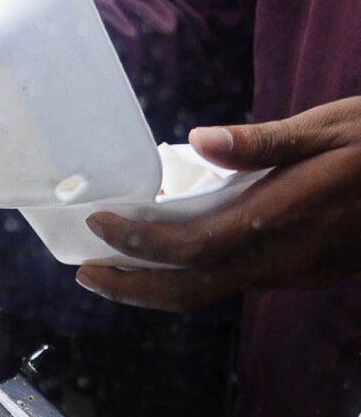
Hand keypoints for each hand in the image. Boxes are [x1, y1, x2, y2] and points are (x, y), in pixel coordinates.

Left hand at [74, 97, 360, 310]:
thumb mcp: (330, 126)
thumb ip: (263, 142)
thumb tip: (201, 140)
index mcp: (285, 219)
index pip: (193, 246)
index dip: (139, 242)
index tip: (98, 224)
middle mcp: (286, 258)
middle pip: (193, 289)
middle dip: (134, 289)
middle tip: (85, 274)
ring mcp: (298, 272)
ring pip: (214, 290)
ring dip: (159, 285)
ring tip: (115, 265)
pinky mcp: (307, 271)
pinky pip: (237, 279)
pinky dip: (194, 273)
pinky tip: (173, 251)